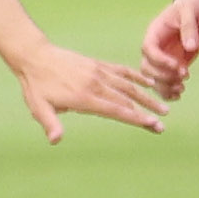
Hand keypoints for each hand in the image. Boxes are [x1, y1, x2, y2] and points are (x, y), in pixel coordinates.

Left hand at [9, 42, 164, 141]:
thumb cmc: (36, 86)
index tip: (153, 126)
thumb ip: (50, 123)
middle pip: (126, 101)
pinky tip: (149, 83)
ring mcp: (98, 72)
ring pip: (128, 86)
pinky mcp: (98, 64)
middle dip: (146, 113)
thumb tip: (55, 140)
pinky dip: (136, 77)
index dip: (136, 119)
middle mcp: (95, 84)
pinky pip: (121, 70)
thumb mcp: (39, 107)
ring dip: (147, 97)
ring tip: (164, 108)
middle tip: (162, 125)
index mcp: (84, 97)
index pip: (115, 110)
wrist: (34, 56)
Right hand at [140, 0, 198, 99]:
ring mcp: (162, 59)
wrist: (197, 10)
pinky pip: (164, 82)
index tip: (177, 65)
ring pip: (153, 79)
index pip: (149, 50)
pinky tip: (178, 95)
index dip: (160, 60)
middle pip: (147, 68)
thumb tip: (189, 47)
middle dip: (163, 76)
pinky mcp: (172, 66)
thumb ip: (189, 28)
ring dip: (165, 87)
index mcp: (154, 34)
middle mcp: (155, 49)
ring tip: (181, 88)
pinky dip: (168, 91)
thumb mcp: (190, 12)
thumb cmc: (191, 7)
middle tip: (183, 76)